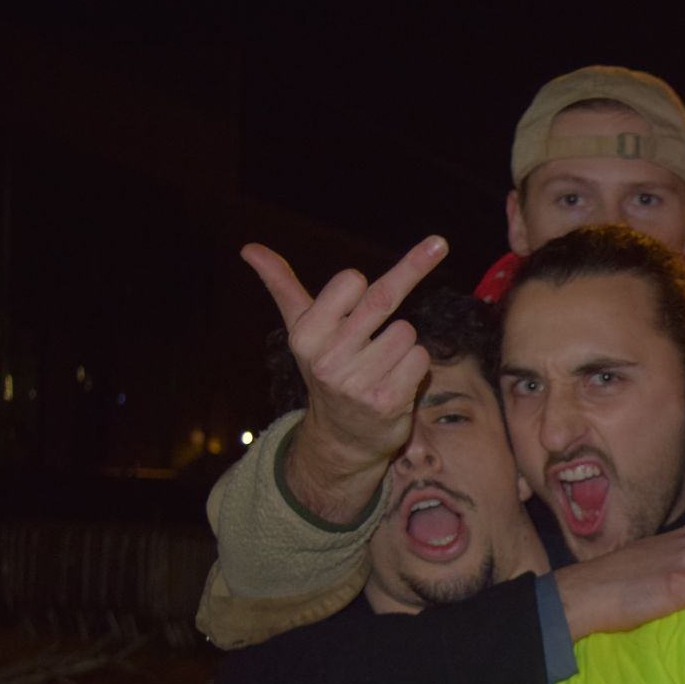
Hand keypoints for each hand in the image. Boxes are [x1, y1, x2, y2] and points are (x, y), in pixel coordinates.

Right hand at [242, 237, 447, 520]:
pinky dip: (415, 366)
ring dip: (403, 344)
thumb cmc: (327, 368)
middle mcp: (328, 359)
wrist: (343, 438)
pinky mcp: (387, 401)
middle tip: (435, 246)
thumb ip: (281, 285)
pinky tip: (395, 382)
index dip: (361, 287)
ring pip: (406, 332)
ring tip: (381, 364)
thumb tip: (248, 248)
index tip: (358, 294)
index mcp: (306, 335)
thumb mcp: (301, 328)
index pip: (350, 280)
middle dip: (410, 275)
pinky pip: (420, 359)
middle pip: (383, 299)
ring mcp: (357, 383)